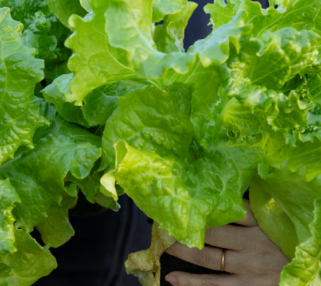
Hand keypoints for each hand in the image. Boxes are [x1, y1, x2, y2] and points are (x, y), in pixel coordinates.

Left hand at [164, 199, 289, 285]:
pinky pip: (214, 285)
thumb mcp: (276, 220)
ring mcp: (248, 267)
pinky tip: (172, 277)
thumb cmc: (287, 241)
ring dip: (180, 250)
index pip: (228, 208)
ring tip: (162, 243)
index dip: (202, 204)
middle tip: (163, 221)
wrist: (311, 272)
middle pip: (211, 231)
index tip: (182, 198)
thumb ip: (253, 208)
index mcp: (261, 222)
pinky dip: (190, 282)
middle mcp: (252, 243)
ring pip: (206, 257)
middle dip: (185, 226)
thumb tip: (223, 190)